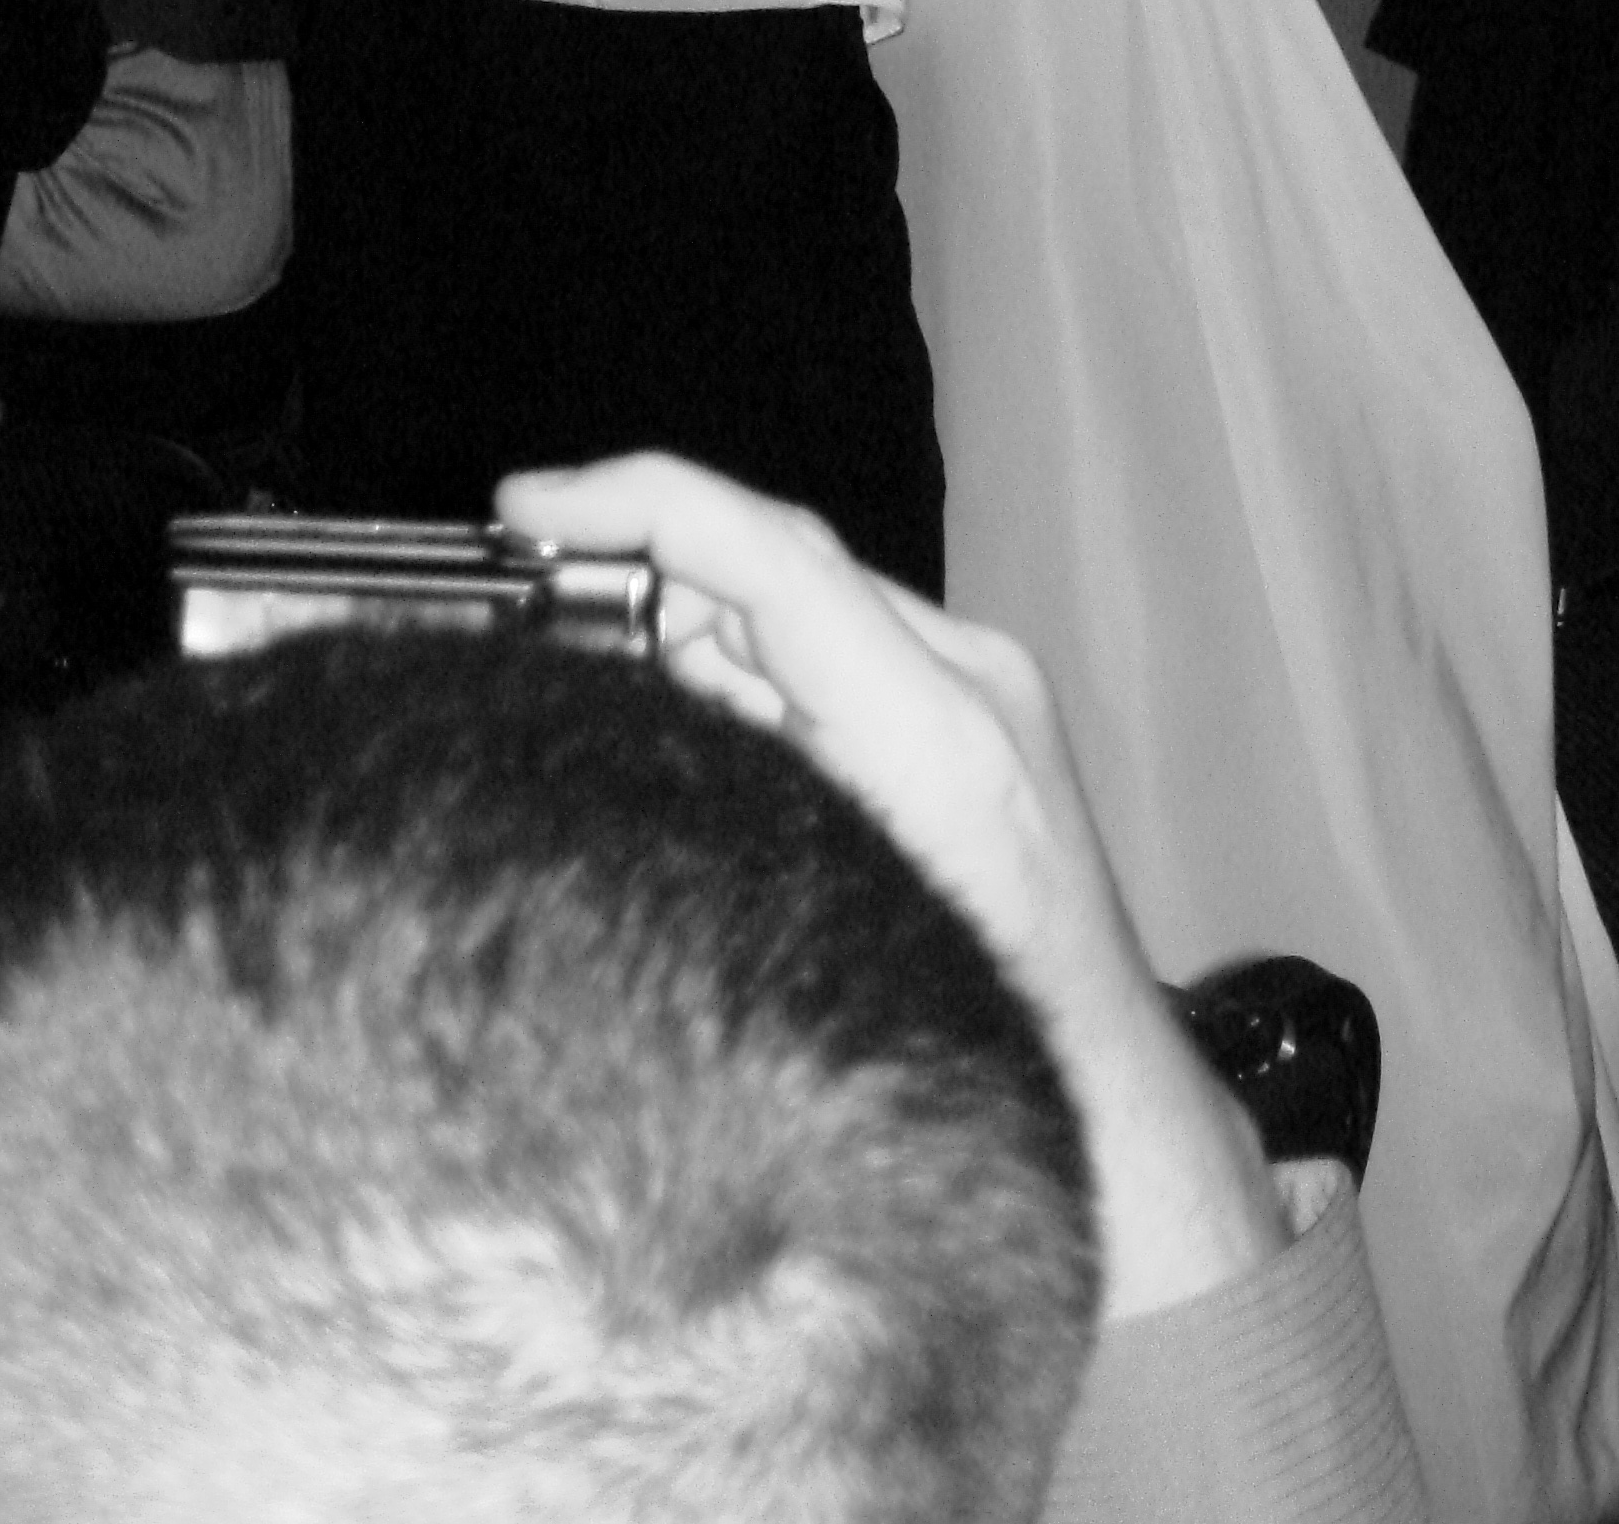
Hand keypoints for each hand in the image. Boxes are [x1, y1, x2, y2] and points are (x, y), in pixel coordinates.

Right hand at [494, 453, 1288, 1319]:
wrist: (1112, 1113)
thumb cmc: (970, 1059)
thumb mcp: (796, 925)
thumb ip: (705, 787)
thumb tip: (585, 703)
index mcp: (932, 734)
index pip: (772, 558)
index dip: (638, 505)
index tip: (524, 505)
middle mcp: (971, 686)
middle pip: (772, 571)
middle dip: (635, 572)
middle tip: (506, 608)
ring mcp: (984, 698)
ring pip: (795, 616)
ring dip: (681, 628)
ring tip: (570, 690)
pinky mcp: (977, 726)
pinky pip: (833, 661)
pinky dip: (742, 674)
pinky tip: (669, 733)